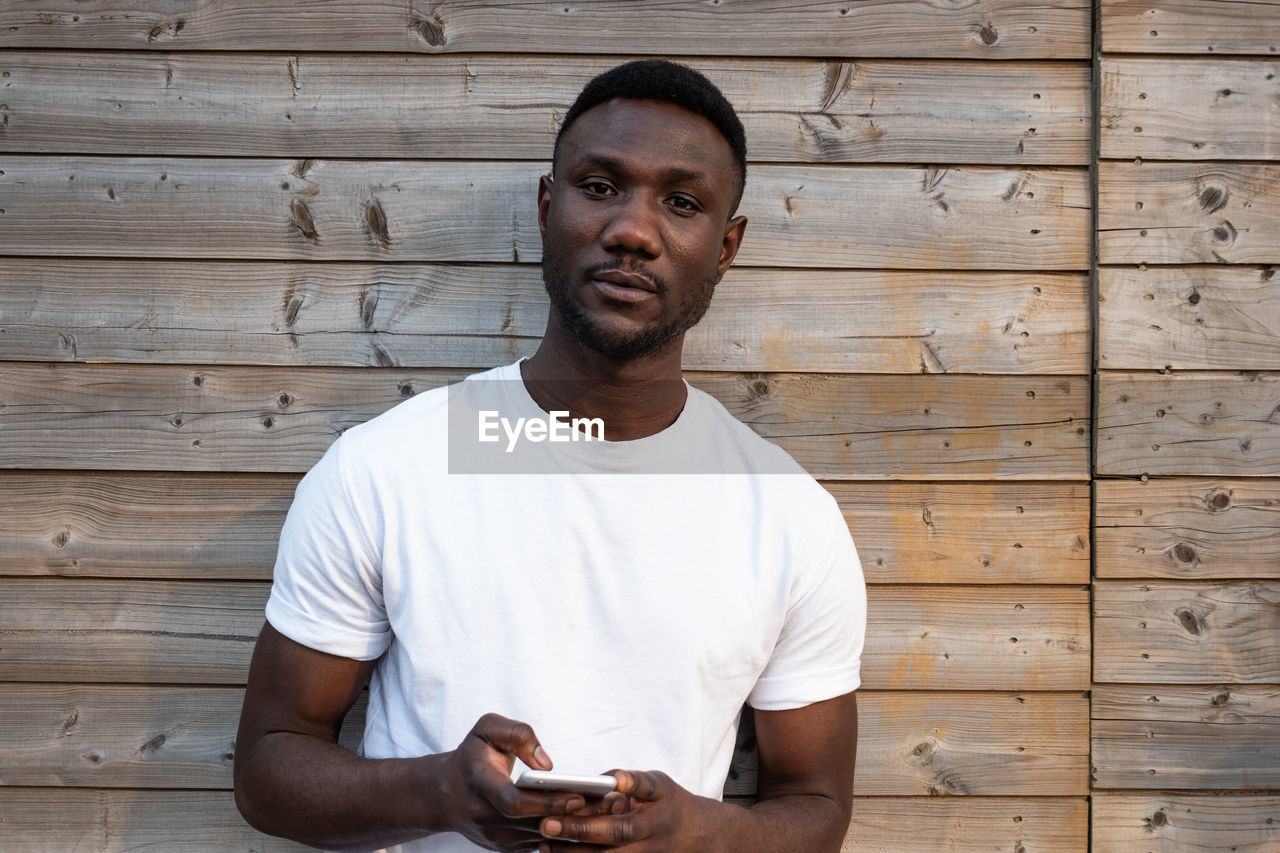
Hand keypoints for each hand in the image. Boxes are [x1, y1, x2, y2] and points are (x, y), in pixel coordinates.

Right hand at [436, 713, 597, 851]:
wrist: (446, 795)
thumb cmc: (473, 755)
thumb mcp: (487, 729)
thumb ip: (518, 734)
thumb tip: (548, 764)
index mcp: (481, 785)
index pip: (514, 803)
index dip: (547, 802)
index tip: (578, 795)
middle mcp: (488, 819)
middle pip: (537, 824)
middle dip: (576, 815)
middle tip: (613, 801)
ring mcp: (498, 839)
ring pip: (545, 838)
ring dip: (580, 826)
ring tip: (614, 809)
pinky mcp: (509, 849)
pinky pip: (544, 843)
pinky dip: (570, 833)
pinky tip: (596, 818)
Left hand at [537, 769, 717, 851]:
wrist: (692, 836)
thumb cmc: (667, 803)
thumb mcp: (658, 784)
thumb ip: (631, 782)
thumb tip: (598, 782)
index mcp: (661, 802)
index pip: (645, 790)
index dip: (631, 783)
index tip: (613, 780)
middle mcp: (654, 831)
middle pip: (618, 832)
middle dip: (583, 829)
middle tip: (549, 823)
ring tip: (545, 845)